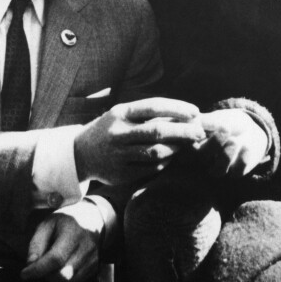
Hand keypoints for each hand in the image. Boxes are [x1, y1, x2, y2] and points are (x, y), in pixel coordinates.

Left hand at [20, 203, 101, 281]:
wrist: (92, 218)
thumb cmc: (65, 221)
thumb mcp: (47, 224)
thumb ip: (37, 243)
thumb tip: (30, 264)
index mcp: (73, 233)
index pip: (56, 258)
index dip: (38, 269)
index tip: (24, 273)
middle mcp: (86, 248)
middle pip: (62, 276)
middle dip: (46, 275)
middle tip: (40, 266)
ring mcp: (93, 259)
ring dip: (54, 280)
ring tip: (51, 266)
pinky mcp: (95, 268)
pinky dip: (63, 281)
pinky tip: (60, 268)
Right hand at [74, 97, 205, 184]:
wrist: (80, 153)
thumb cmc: (111, 129)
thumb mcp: (123, 115)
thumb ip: (148, 115)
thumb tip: (185, 115)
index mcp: (120, 113)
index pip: (153, 107)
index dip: (177, 108)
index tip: (195, 111)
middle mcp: (118, 133)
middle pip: (157, 131)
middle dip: (183, 131)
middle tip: (200, 131)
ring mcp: (118, 155)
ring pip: (156, 152)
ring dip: (176, 148)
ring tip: (187, 144)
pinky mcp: (120, 174)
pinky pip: (150, 168)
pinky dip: (165, 162)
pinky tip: (172, 157)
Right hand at [193, 109, 268, 176]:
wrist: (246, 129)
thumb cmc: (225, 121)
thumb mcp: (215, 118)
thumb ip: (205, 121)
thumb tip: (196, 121)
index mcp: (192, 146)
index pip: (186, 146)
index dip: (193, 138)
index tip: (205, 126)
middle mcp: (203, 160)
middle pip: (201, 158)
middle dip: (214, 143)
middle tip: (225, 128)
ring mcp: (218, 167)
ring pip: (217, 171)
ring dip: (226, 155)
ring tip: (234, 140)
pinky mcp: (235, 172)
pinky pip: (237, 172)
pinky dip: (242, 160)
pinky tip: (247, 146)